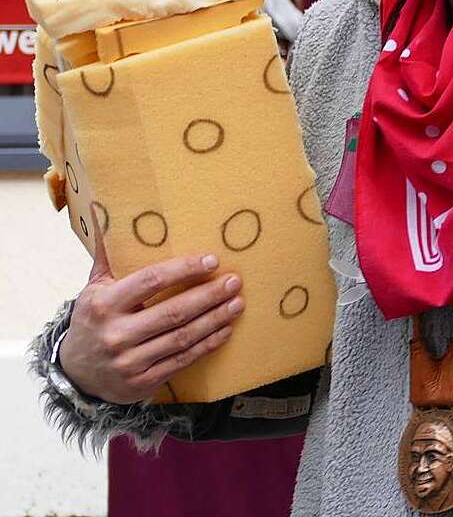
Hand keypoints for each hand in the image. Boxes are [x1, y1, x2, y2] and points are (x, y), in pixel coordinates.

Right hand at [59, 205, 244, 402]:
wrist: (76, 374)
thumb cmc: (93, 320)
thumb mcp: (94, 288)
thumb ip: (107, 254)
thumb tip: (102, 209)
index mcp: (106, 304)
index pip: (151, 281)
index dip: (183, 270)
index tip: (211, 261)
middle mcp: (117, 333)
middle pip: (174, 311)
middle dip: (209, 295)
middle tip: (234, 281)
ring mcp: (130, 361)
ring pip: (182, 338)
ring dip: (215, 320)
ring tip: (237, 303)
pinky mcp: (143, 382)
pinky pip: (182, 361)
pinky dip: (207, 345)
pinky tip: (225, 330)